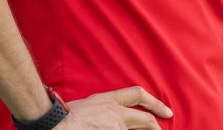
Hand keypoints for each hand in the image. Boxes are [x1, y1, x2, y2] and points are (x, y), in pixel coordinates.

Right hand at [55, 86, 173, 128]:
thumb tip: (114, 119)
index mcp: (109, 101)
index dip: (156, 103)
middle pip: (146, 121)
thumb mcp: (89, 105)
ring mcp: (116, 128)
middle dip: (156, 129)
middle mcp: (116, 115)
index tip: (167, 112)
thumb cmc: (64, 116)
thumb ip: (105, 110)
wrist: (56, 124)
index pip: (138, 95)